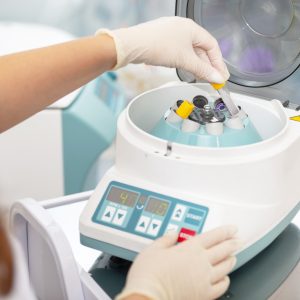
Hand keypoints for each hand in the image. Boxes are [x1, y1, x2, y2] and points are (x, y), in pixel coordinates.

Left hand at [97, 17, 228, 82]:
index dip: (218, 63)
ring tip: (201, 77)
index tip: (221, 76)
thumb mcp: (185, 60)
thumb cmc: (158, 46)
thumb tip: (216, 78)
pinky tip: (186, 70)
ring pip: (189, 51)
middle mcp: (183, 28)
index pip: (212, 46)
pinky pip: (179, 52)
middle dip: (208, 65)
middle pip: (201, 49)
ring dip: (197, 65)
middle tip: (213, 80)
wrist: (133, 45)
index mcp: (192, 28)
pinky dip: (185, 62)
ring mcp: (171, 34)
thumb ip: (202, 70)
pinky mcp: (162, 41)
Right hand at [116, 225, 240, 299]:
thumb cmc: (149, 274)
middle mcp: (201, 261)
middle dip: (233, 243)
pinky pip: (222, 286)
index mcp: (190, 248)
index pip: (214, 236)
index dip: (226, 231)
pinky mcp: (204, 294)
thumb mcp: (153, 249)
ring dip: (231, 260)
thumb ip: (165, 240)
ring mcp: (205, 279)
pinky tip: (225, 278)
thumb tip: (172, 234)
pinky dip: (226, 280)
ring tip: (233, 256)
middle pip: (224, 250)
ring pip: (226, 267)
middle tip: (238, 240)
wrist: (147, 296)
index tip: (232, 229)